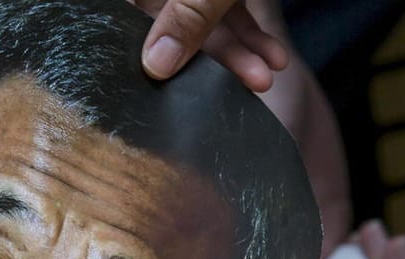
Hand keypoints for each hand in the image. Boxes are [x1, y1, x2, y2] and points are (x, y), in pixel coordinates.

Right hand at [135, 0, 288, 92]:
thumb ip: (187, 17)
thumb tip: (155, 65)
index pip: (129, 19)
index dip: (137, 54)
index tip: (154, 88)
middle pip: (169, 31)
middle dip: (204, 65)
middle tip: (226, 95)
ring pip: (207, 28)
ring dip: (237, 57)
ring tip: (263, 81)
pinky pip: (231, 16)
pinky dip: (252, 38)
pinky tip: (275, 59)